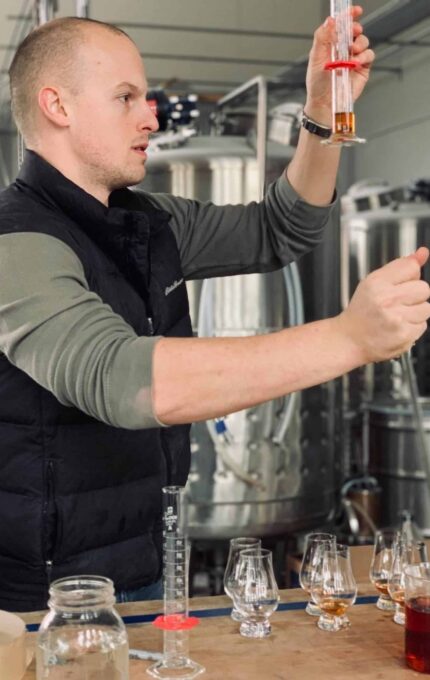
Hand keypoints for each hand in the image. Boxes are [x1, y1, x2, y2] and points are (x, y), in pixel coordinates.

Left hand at [304, 5, 374, 123]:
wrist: (325, 103)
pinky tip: (357, 62)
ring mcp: (354, 58)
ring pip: (363, 41)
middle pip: (354, 31)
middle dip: (356, 28)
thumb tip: (329, 20)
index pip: (341, 25)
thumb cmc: (317, 84)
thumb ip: (322, 38)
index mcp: (331, 44)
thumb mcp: (316, 58)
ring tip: (352, 51)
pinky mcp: (362, 68)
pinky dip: (365, 56)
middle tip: (354, 31)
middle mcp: (343, 50)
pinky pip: (369, 55)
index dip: (348, 16)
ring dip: (360, 42)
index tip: (354, 11)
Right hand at [337, 247, 429, 363]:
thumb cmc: (362, 312)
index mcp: (377, 283)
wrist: (349, 340)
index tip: (398, 286)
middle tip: (396, 304)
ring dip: (415, 313)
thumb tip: (423, 253)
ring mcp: (396, 318)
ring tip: (397, 317)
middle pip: (424, 288)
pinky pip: (423, 326)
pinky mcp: (403, 335)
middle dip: (414, 296)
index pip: (412, 268)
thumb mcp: (375, 282)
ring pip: (427, 308)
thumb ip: (401, 266)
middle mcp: (386, 299)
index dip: (409, 278)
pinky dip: (412, 328)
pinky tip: (397, 328)